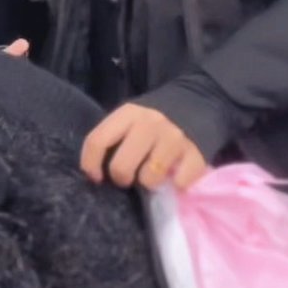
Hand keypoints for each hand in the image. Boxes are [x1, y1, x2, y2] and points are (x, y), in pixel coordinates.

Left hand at [80, 103, 207, 190]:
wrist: (197, 103)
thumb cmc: (153, 121)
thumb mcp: (129, 119)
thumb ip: (112, 139)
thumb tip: (96, 173)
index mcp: (128, 114)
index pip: (97, 141)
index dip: (90, 165)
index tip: (96, 177)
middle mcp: (150, 124)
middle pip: (121, 167)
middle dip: (121, 178)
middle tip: (128, 177)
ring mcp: (174, 139)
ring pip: (149, 179)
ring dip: (149, 183)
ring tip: (152, 175)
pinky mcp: (196, 155)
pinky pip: (179, 183)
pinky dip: (176, 185)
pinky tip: (175, 176)